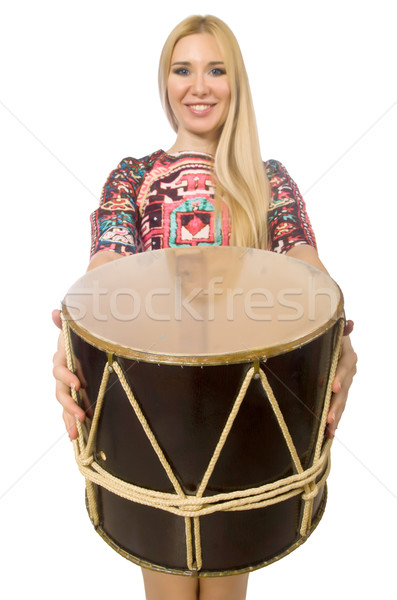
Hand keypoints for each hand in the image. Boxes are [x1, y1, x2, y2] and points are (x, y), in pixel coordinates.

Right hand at [52, 309, 86, 440]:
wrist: (85, 348)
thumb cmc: (80, 339)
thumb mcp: (76, 331)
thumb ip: (66, 323)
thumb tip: (56, 311)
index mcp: (62, 360)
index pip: (60, 370)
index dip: (67, 377)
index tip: (78, 383)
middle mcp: (62, 377)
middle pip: (60, 393)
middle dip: (69, 404)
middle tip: (81, 414)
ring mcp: (67, 389)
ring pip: (64, 407)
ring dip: (68, 420)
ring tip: (76, 434)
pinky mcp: (74, 398)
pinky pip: (69, 413)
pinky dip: (71, 425)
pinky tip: (77, 438)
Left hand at [326, 321, 356, 437]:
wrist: (331, 341)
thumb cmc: (330, 335)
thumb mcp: (332, 331)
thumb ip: (340, 328)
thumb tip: (350, 323)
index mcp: (347, 355)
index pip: (345, 366)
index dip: (340, 376)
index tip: (333, 387)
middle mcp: (349, 371)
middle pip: (344, 389)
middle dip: (336, 405)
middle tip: (329, 418)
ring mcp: (346, 383)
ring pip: (342, 401)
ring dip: (337, 416)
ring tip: (330, 430)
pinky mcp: (340, 392)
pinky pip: (339, 405)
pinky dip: (335, 418)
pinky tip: (329, 432)